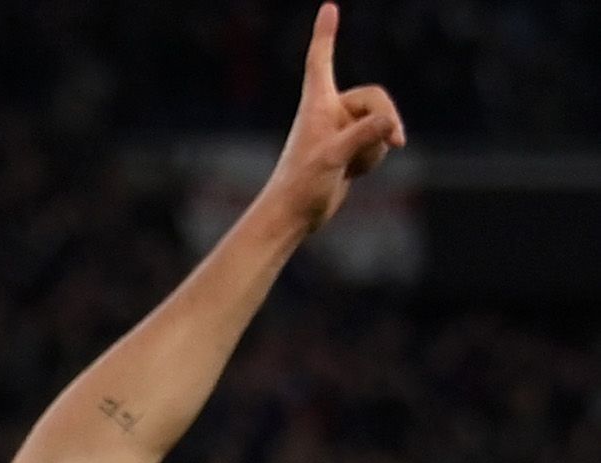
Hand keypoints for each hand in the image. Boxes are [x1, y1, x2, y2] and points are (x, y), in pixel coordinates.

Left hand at [264, 6, 408, 235]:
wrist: (293, 216)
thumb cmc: (302, 185)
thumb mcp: (334, 158)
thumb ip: (364, 137)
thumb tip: (392, 124)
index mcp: (317, 105)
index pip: (320, 61)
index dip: (325, 34)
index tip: (329, 7)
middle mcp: (330, 112)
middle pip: (376, 99)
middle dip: (386, 121)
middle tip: (396, 140)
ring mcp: (342, 130)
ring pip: (381, 124)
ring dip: (376, 147)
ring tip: (350, 167)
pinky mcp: (351, 148)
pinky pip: (379, 144)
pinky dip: (374, 158)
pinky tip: (353, 174)